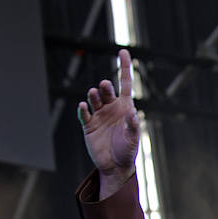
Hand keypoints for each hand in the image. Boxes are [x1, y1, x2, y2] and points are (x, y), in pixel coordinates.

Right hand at [77, 48, 140, 198]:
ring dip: (93, 95)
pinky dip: (83, 109)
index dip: (124, 68)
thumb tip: (133, 114)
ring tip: (93, 93)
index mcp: (125, 108)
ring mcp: (99, 115)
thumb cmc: (127, 152)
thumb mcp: (133, 139)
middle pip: (107, 91)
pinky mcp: (88, 125)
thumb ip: (133, 127)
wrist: (115, 166)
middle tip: (104, 86)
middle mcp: (111, 108)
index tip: (123, 51)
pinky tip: (83, 106)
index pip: (124, 84)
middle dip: (105, 87)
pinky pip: (84, 114)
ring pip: (94, 99)